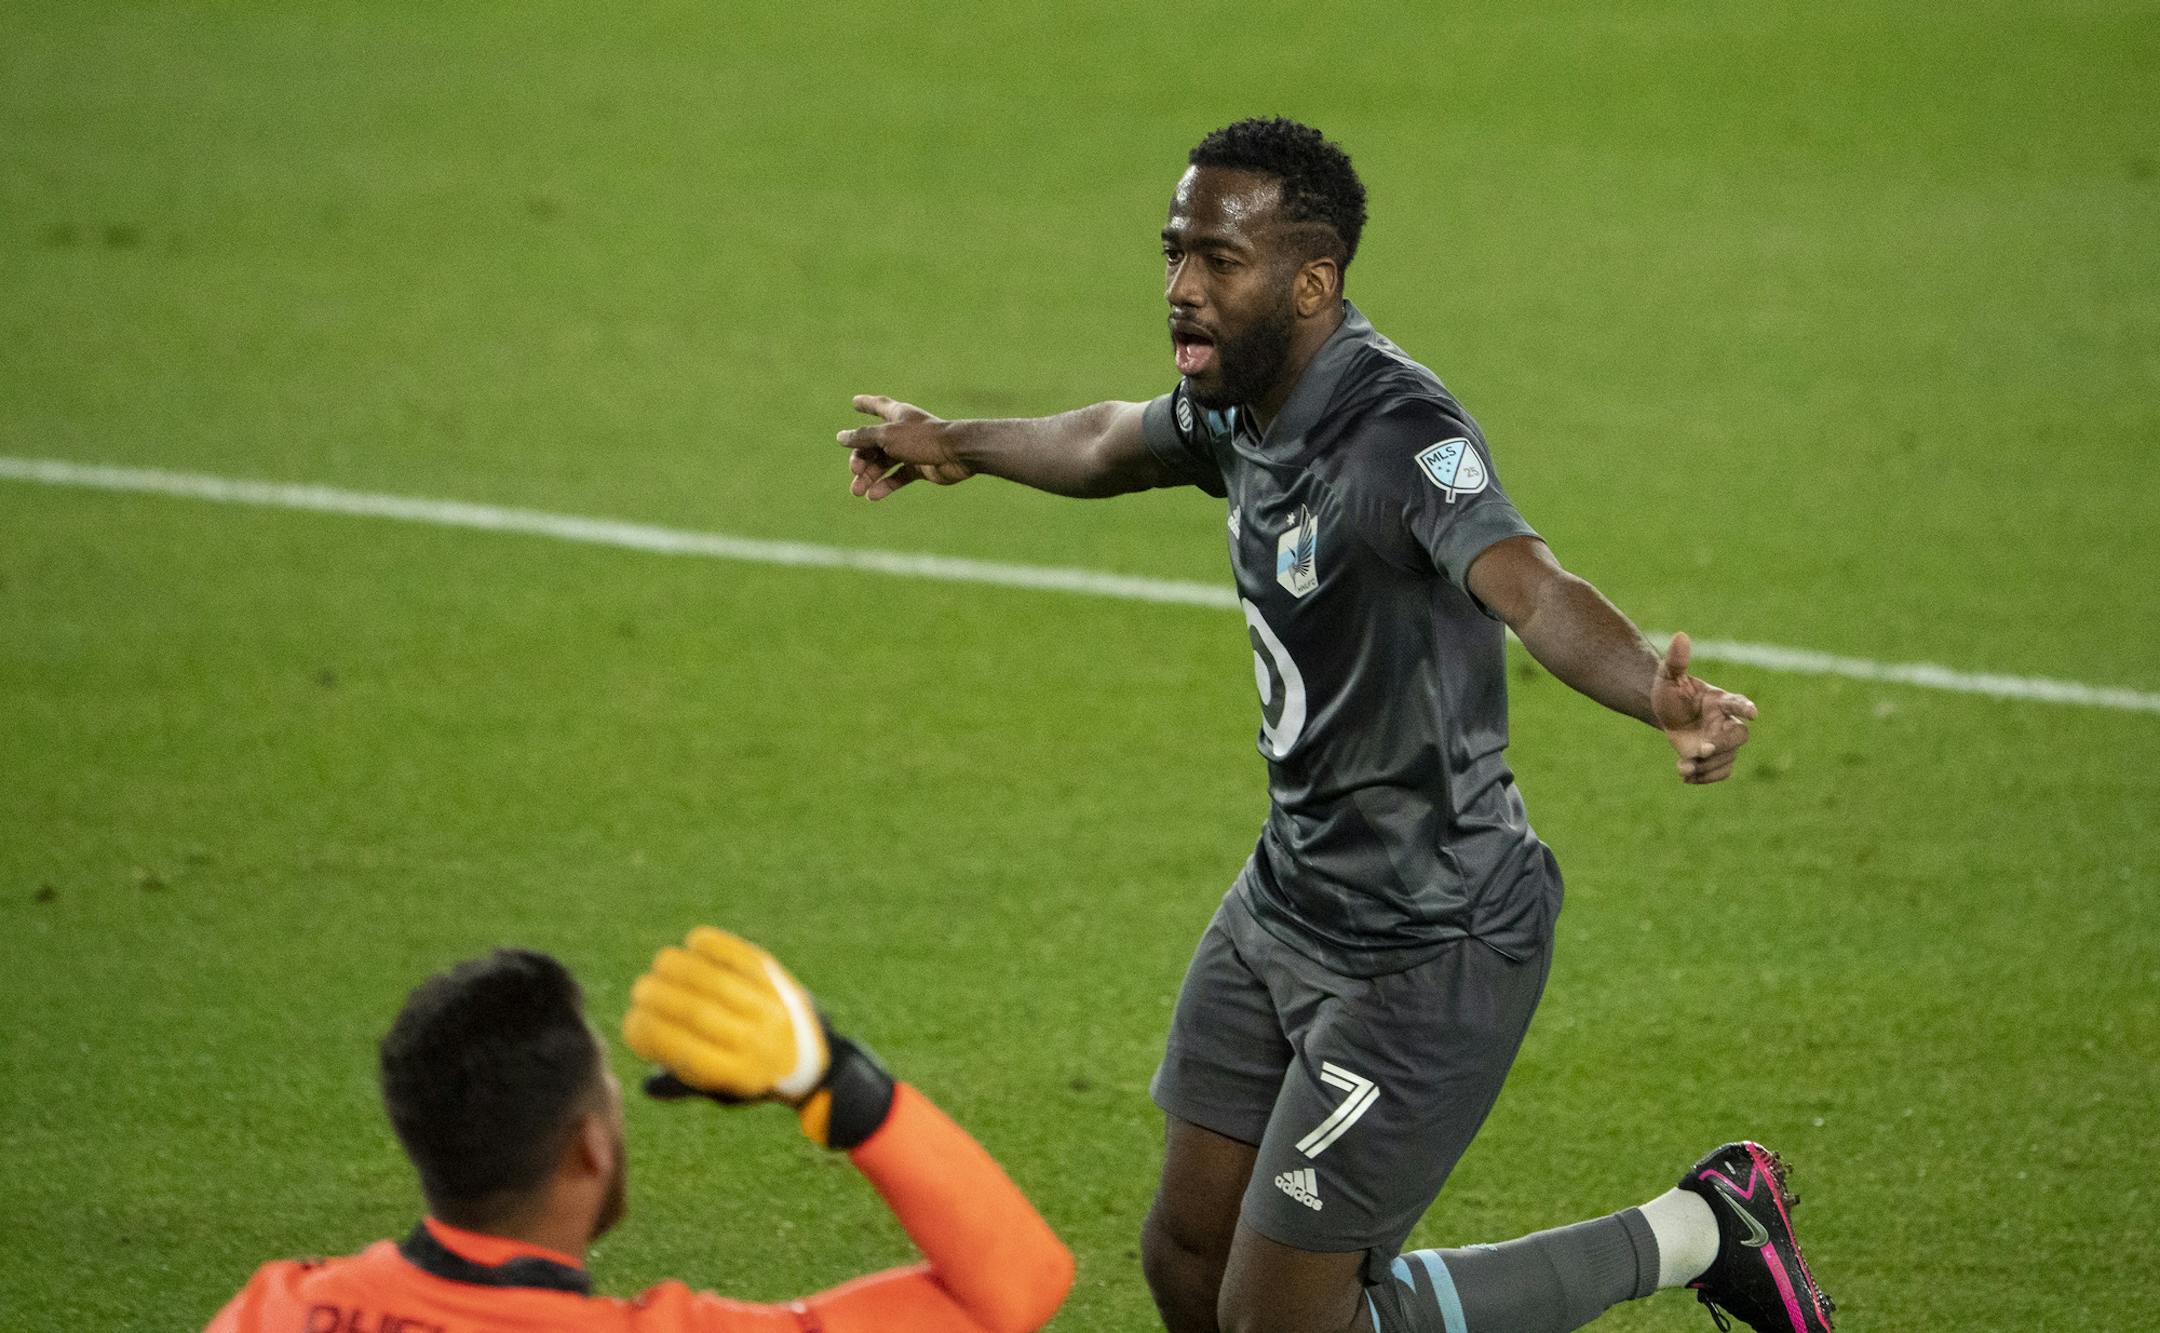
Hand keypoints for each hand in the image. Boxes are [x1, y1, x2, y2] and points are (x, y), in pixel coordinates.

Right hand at [623, 926, 897, 1148]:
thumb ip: (684, 1083)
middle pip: (694, 1011)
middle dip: (656, 996)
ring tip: (660, 966)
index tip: (631, 1020)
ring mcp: (769, 1007)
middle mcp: (755, 1041)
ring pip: (713, 980)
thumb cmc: (755, 1074)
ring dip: (677, 967)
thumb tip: (644, 1084)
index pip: (681, 1050)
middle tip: (641, 989)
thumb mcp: (724, 1092)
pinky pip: (739, 954)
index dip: (647, 1032)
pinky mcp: (778, 978)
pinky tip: (692, 944)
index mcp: (736, 1075)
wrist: (816, 1058)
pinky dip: (712, 944)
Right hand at [837, 394, 973, 499]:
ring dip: (869, 477)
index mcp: (896, 415)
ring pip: (884, 464)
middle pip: (874, 444)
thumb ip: (863, 437)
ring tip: (857, 491)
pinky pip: (898, 477)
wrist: (957, 454)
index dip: (866, 403)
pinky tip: (873, 495)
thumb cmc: (922, 439)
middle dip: (860, 459)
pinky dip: (885, 486)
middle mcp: (902, 432)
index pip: (878, 406)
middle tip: (855, 473)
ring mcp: (911, 451)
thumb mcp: (887, 436)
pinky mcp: (920, 468)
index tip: (855, 401)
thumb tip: (841, 437)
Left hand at [1650, 632, 1757, 784]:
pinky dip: (1705, 778)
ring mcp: (1724, 742)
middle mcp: (1727, 722)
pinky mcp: (1718, 758)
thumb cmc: (1672, 692)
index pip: (1738, 703)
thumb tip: (1680, 635)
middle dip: (1721, 745)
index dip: (1746, 708)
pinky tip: (1685, 773)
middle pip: (1739, 737)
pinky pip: (1722, 773)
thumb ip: (1677, 660)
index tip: (1753, 713)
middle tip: (1700, 749)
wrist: (1666, 713)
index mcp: (1720, 701)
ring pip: (1728, 759)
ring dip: (1707, 766)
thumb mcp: (1669, 676)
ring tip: (1683, 766)